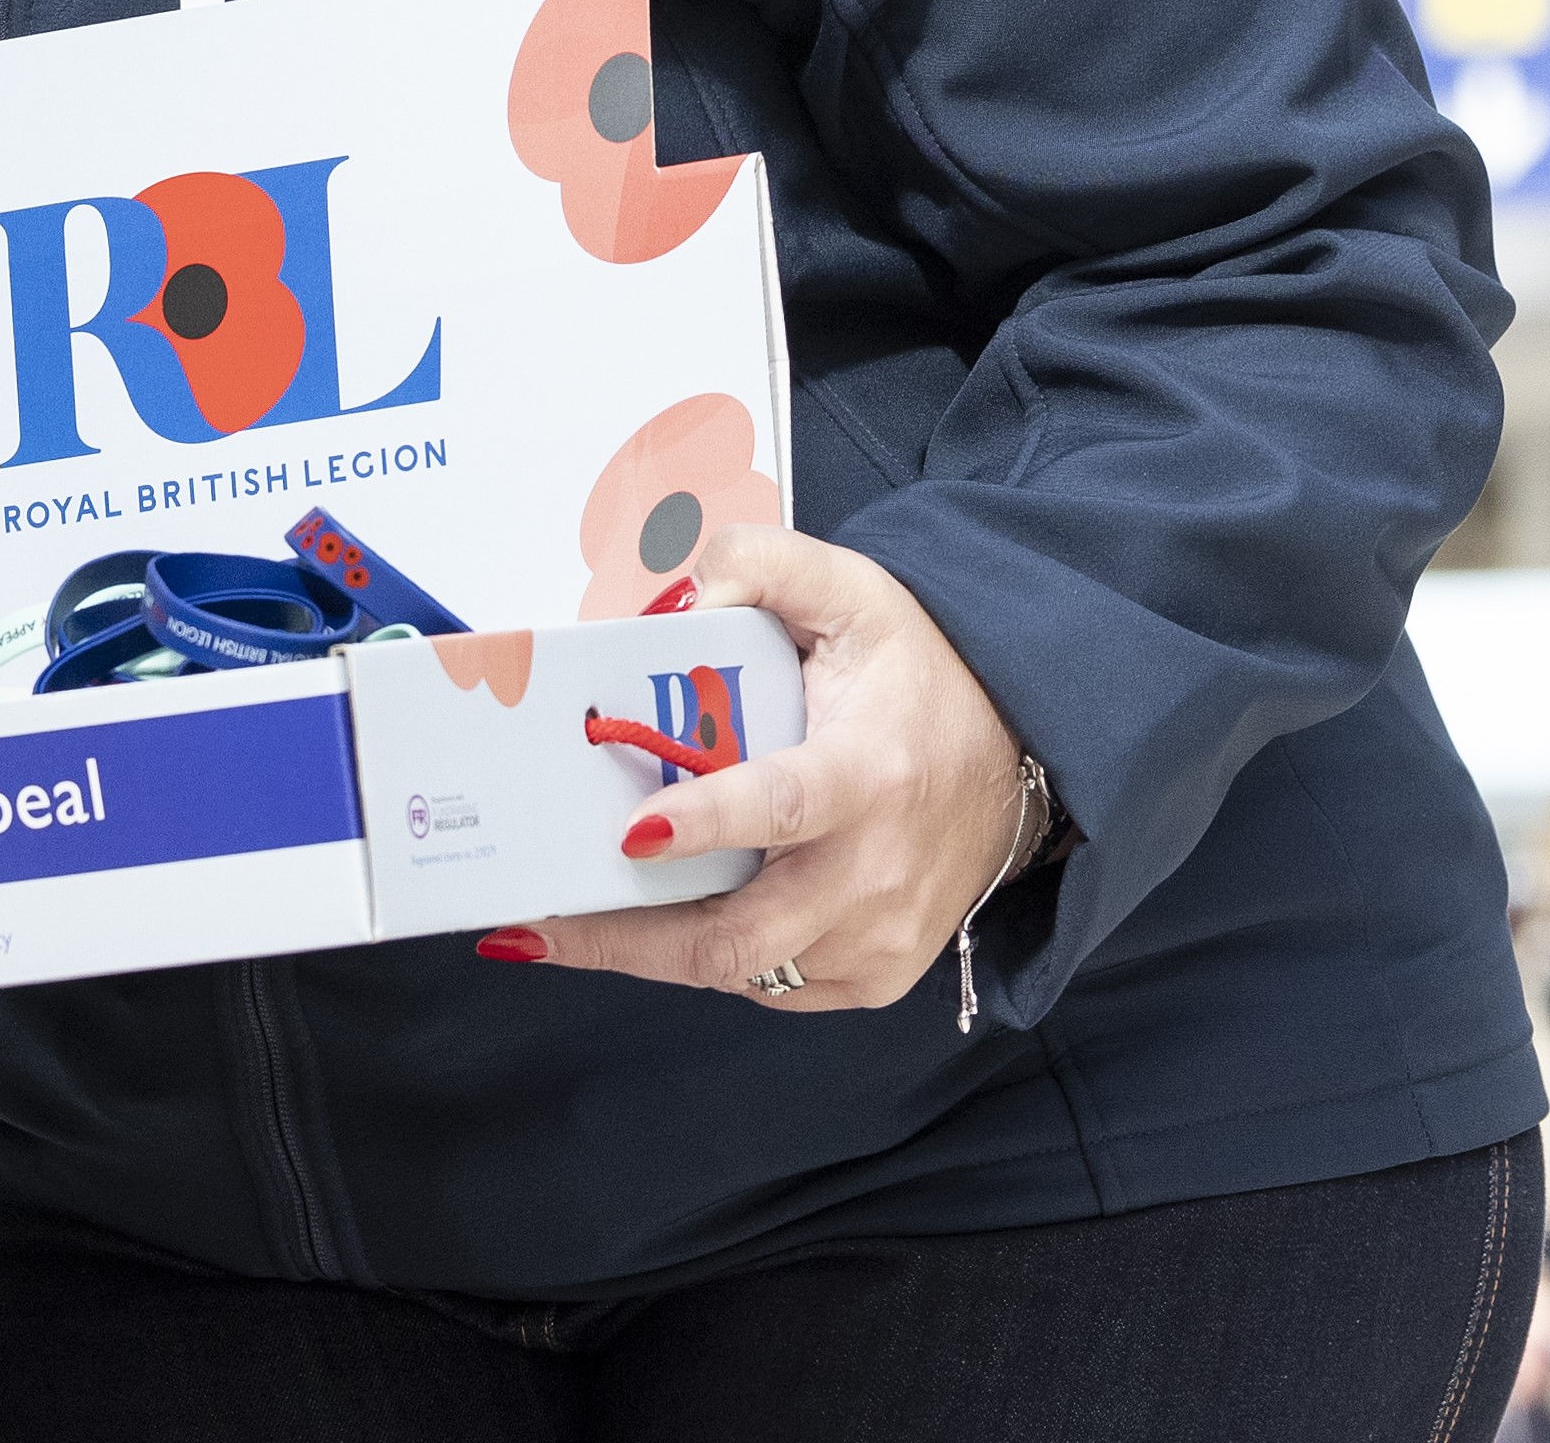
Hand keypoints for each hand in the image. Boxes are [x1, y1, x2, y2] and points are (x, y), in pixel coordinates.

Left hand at [483, 524, 1036, 1009]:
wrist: (1019, 756)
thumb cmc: (919, 676)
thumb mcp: (854, 593)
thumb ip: (764, 565)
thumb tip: (683, 591)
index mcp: (872, 773)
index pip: (786, 807)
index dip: (707, 825)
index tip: (631, 832)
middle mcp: (877, 873)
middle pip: (739, 934)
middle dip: (624, 936)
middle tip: (530, 920)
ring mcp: (877, 939)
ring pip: (736, 968)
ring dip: (644, 952)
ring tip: (559, 923)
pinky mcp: (871, 978)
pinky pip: (762, 984)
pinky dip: (701, 960)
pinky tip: (651, 923)